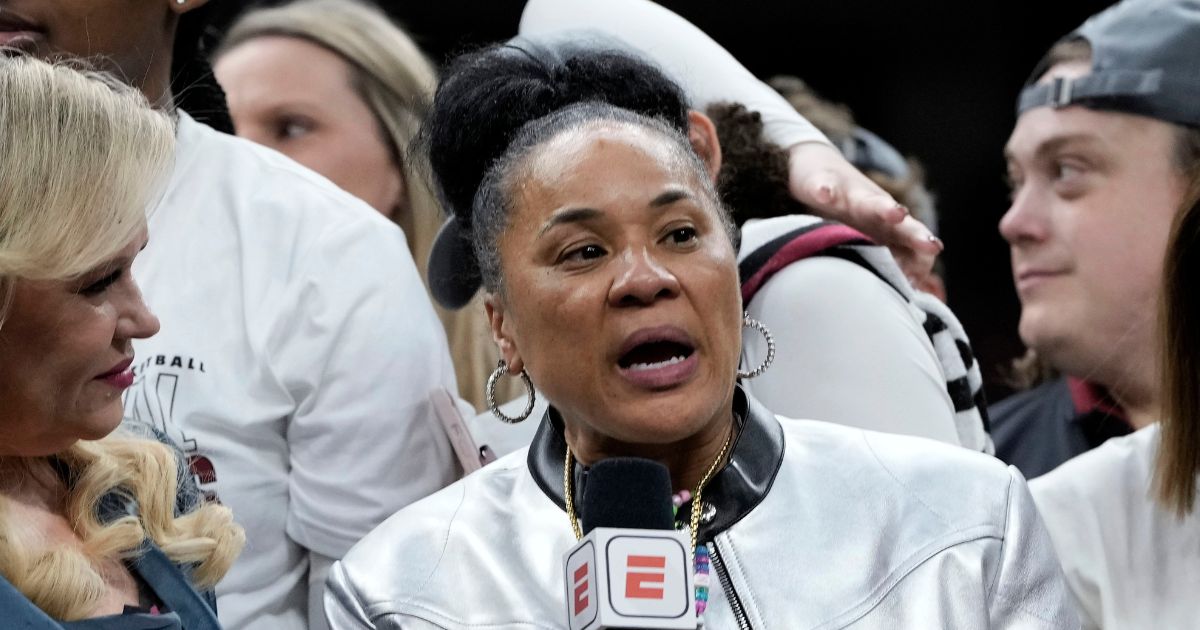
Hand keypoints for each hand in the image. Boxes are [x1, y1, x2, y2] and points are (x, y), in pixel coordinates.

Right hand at [787, 142, 943, 278]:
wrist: (816, 165)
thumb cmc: (843, 211)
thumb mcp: (864, 236)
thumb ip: (887, 261)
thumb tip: (911, 294)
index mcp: (884, 225)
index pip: (910, 243)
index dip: (920, 260)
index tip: (923, 282)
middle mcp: (873, 208)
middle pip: (899, 224)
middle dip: (916, 234)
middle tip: (931, 246)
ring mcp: (849, 195)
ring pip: (868, 202)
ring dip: (883, 207)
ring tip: (896, 213)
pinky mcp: (822, 183)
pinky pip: (824, 188)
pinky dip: (825, 190)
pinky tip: (825, 194)